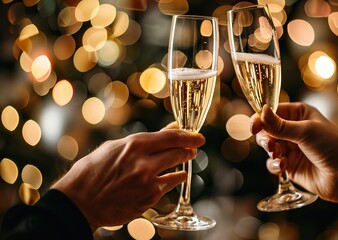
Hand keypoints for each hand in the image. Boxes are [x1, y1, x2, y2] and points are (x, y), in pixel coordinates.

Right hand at [52, 129, 204, 230]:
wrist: (79, 201)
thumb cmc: (93, 170)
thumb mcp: (116, 147)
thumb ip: (145, 140)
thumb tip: (170, 130)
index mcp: (135, 145)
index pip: (171, 137)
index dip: (189, 135)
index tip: (198, 136)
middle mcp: (144, 163)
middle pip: (178, 152)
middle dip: (189, 148)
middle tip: (195, 146)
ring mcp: (148, 183)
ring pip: (176, 170)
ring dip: (183, 164)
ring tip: (186, 159)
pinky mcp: (149, 199)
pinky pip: (168, 187)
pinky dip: (173, 180)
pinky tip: (175, 177)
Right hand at [251, 103, 337, 202]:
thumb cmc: (334, 147)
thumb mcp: (306, 132)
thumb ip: (280, 125)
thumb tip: (261, 112)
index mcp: (300, 114)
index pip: (272, 112)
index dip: (260, 118)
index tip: (254, 127)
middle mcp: (294, 129)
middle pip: (266, 129)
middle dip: (265, 138)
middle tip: (270, 146)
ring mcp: (291, 148)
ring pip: (267, 146)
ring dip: (270, 151)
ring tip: (278, 156)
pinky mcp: (290, 166)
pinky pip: (273, 163)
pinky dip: (275, 165)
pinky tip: (283, 167)